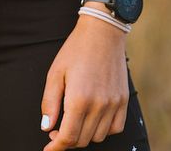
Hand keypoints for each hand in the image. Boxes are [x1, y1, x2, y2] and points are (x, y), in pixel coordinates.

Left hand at [40, 16, 129, 147]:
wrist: (102, 32)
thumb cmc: (76, 50)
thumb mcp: (55, 73)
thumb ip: (50, 103)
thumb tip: (46, 127)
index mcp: (79, 99)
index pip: (68, 137)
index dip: (56, 148)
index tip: (49, 149)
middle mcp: (98, 106)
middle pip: (82, 140)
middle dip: (67, 140)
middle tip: (56, 130)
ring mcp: (113, 104)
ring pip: (98, 137)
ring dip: (84, 135)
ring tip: (74, 121)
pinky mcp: (123, 101)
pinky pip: (115, 128)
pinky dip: (103, 130)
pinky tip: (93, 118)